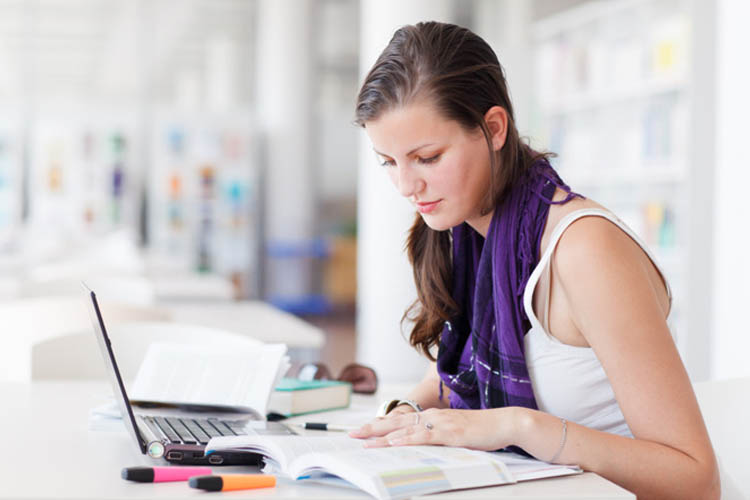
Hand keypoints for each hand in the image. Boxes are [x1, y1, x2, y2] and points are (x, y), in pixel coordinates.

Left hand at [349, 407, 520, 450]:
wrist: (505, 423)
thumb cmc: (482, 430)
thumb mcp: (455, 433)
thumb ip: (438, 437)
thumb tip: (422, 445)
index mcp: (433, 416)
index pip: (401, 420)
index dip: (380, 425)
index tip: (362, 430)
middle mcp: (432, 416)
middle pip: (396, 422)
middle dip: (372, 428)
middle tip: (352, 433)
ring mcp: (440, 423)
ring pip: (404, 429)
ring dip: (382, 435)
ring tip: (364, 439)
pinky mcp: (449, 433)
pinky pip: (422, 437)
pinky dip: (405, 439)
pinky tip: (393, 442)